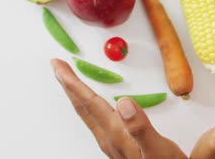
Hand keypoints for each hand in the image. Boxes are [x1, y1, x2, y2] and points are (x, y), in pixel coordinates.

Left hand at [50, 58, 186, 158]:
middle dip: (68, 84)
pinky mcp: (118, 145)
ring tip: (70, 81)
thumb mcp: (158, 149)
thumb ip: (140, 127)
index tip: (58, 66)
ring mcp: (111, 143)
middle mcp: (109, 138)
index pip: (89, 103)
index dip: (73, 82)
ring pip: (87, 113)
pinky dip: (89, 105)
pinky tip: (94, 104)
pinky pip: (96, 119)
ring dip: (77, 94)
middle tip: (57, 66)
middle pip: (82, 106)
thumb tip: (124, 102)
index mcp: (116, 133)